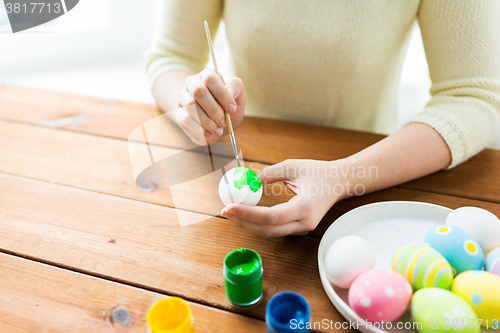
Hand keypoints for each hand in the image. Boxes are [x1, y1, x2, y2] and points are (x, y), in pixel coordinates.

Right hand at [176, 68, 245, 144]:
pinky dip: (199, 129)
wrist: (216, 124)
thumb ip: (236, 88)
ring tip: (218, 130)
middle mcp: (192, 83)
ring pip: (191, 105)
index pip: (211, 78)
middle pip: (198, 91)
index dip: (222, 94)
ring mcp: (183, 98)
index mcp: (207, 75)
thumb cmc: (227, 107)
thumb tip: (230, 92)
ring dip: (207, 121)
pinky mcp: (179, 114)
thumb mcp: (238, 97)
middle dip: (214, 110)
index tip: (232, 109)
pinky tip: (208, 133)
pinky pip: (185, 119)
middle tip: (224, 122)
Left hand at [221, 159, 349, 236]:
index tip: (230, 206)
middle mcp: (305, 222)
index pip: (271, 217)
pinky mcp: (299, 227)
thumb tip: (244, 179)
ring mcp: (303, 228)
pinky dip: (258, 222)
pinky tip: (246, 212)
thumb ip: (268, 174)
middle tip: (225, 211)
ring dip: (249, 224)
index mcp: (305, 207)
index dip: (248, 214)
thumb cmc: (318, 172)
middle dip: (243, 222)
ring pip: (270, 232)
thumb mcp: (292, 166)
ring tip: (231, 211)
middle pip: (268, 230)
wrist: (339, 182)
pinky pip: (275, 228)